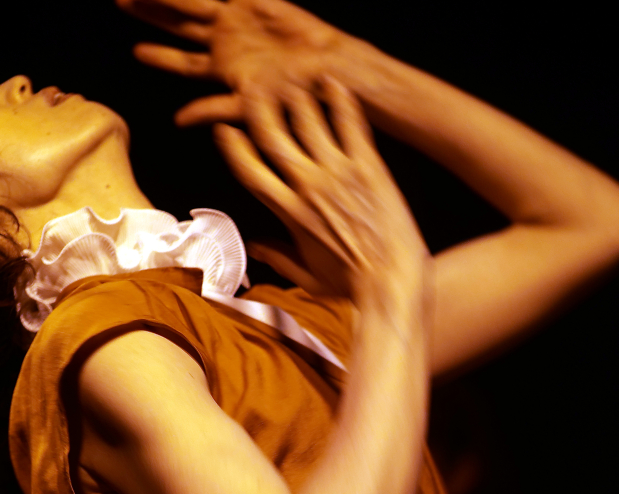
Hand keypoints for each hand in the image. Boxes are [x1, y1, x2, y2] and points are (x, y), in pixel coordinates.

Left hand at [117, 0, 351, 125]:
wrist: (326, 72)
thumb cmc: (293, 98)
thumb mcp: (247, 108)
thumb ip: (212, 110)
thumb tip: (178, 120)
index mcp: (224, 69)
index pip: (183, 62)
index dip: (160, 57)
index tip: (136, 52)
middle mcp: (226, 41)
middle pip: (179, 25)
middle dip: (150, 13)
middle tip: (120, 1)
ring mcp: (236, 18)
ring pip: (191, 4)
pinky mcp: (250, 2)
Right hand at [212, 77, 429, 315]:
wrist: (393, 279)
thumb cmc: (351, 285)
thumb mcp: (307, 277)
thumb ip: (278, 258)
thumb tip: (255, 247)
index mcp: (289, 212)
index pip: (249, 170)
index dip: (233, 146)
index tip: (225, 129)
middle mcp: (309, 187)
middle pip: (273, 135)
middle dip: (257, 108)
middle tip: (252, 89)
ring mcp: (339, 173)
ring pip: (308, 120)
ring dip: (295, 97)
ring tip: (290, 82)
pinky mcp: (368, 166)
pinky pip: (349, 123)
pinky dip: (338, 99)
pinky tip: (332, 83)